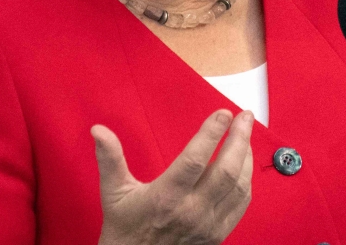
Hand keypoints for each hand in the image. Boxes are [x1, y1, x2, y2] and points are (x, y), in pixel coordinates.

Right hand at [92, 109, 254, 244]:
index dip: (211, 133)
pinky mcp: (218, 234)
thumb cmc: (124, 229)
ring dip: (246, 156)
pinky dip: (246, 180)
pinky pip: (241, 204)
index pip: (195, 160)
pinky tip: (244, 163)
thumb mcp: (113, 193)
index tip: (223, 112)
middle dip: (240, 139)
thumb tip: (99, 130)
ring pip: (238, 186)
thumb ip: (110, 159)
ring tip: (246, 133)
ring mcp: (208, 225)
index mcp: (165, 197)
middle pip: (225, 171)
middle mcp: (191, 211)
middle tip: (245, 116)